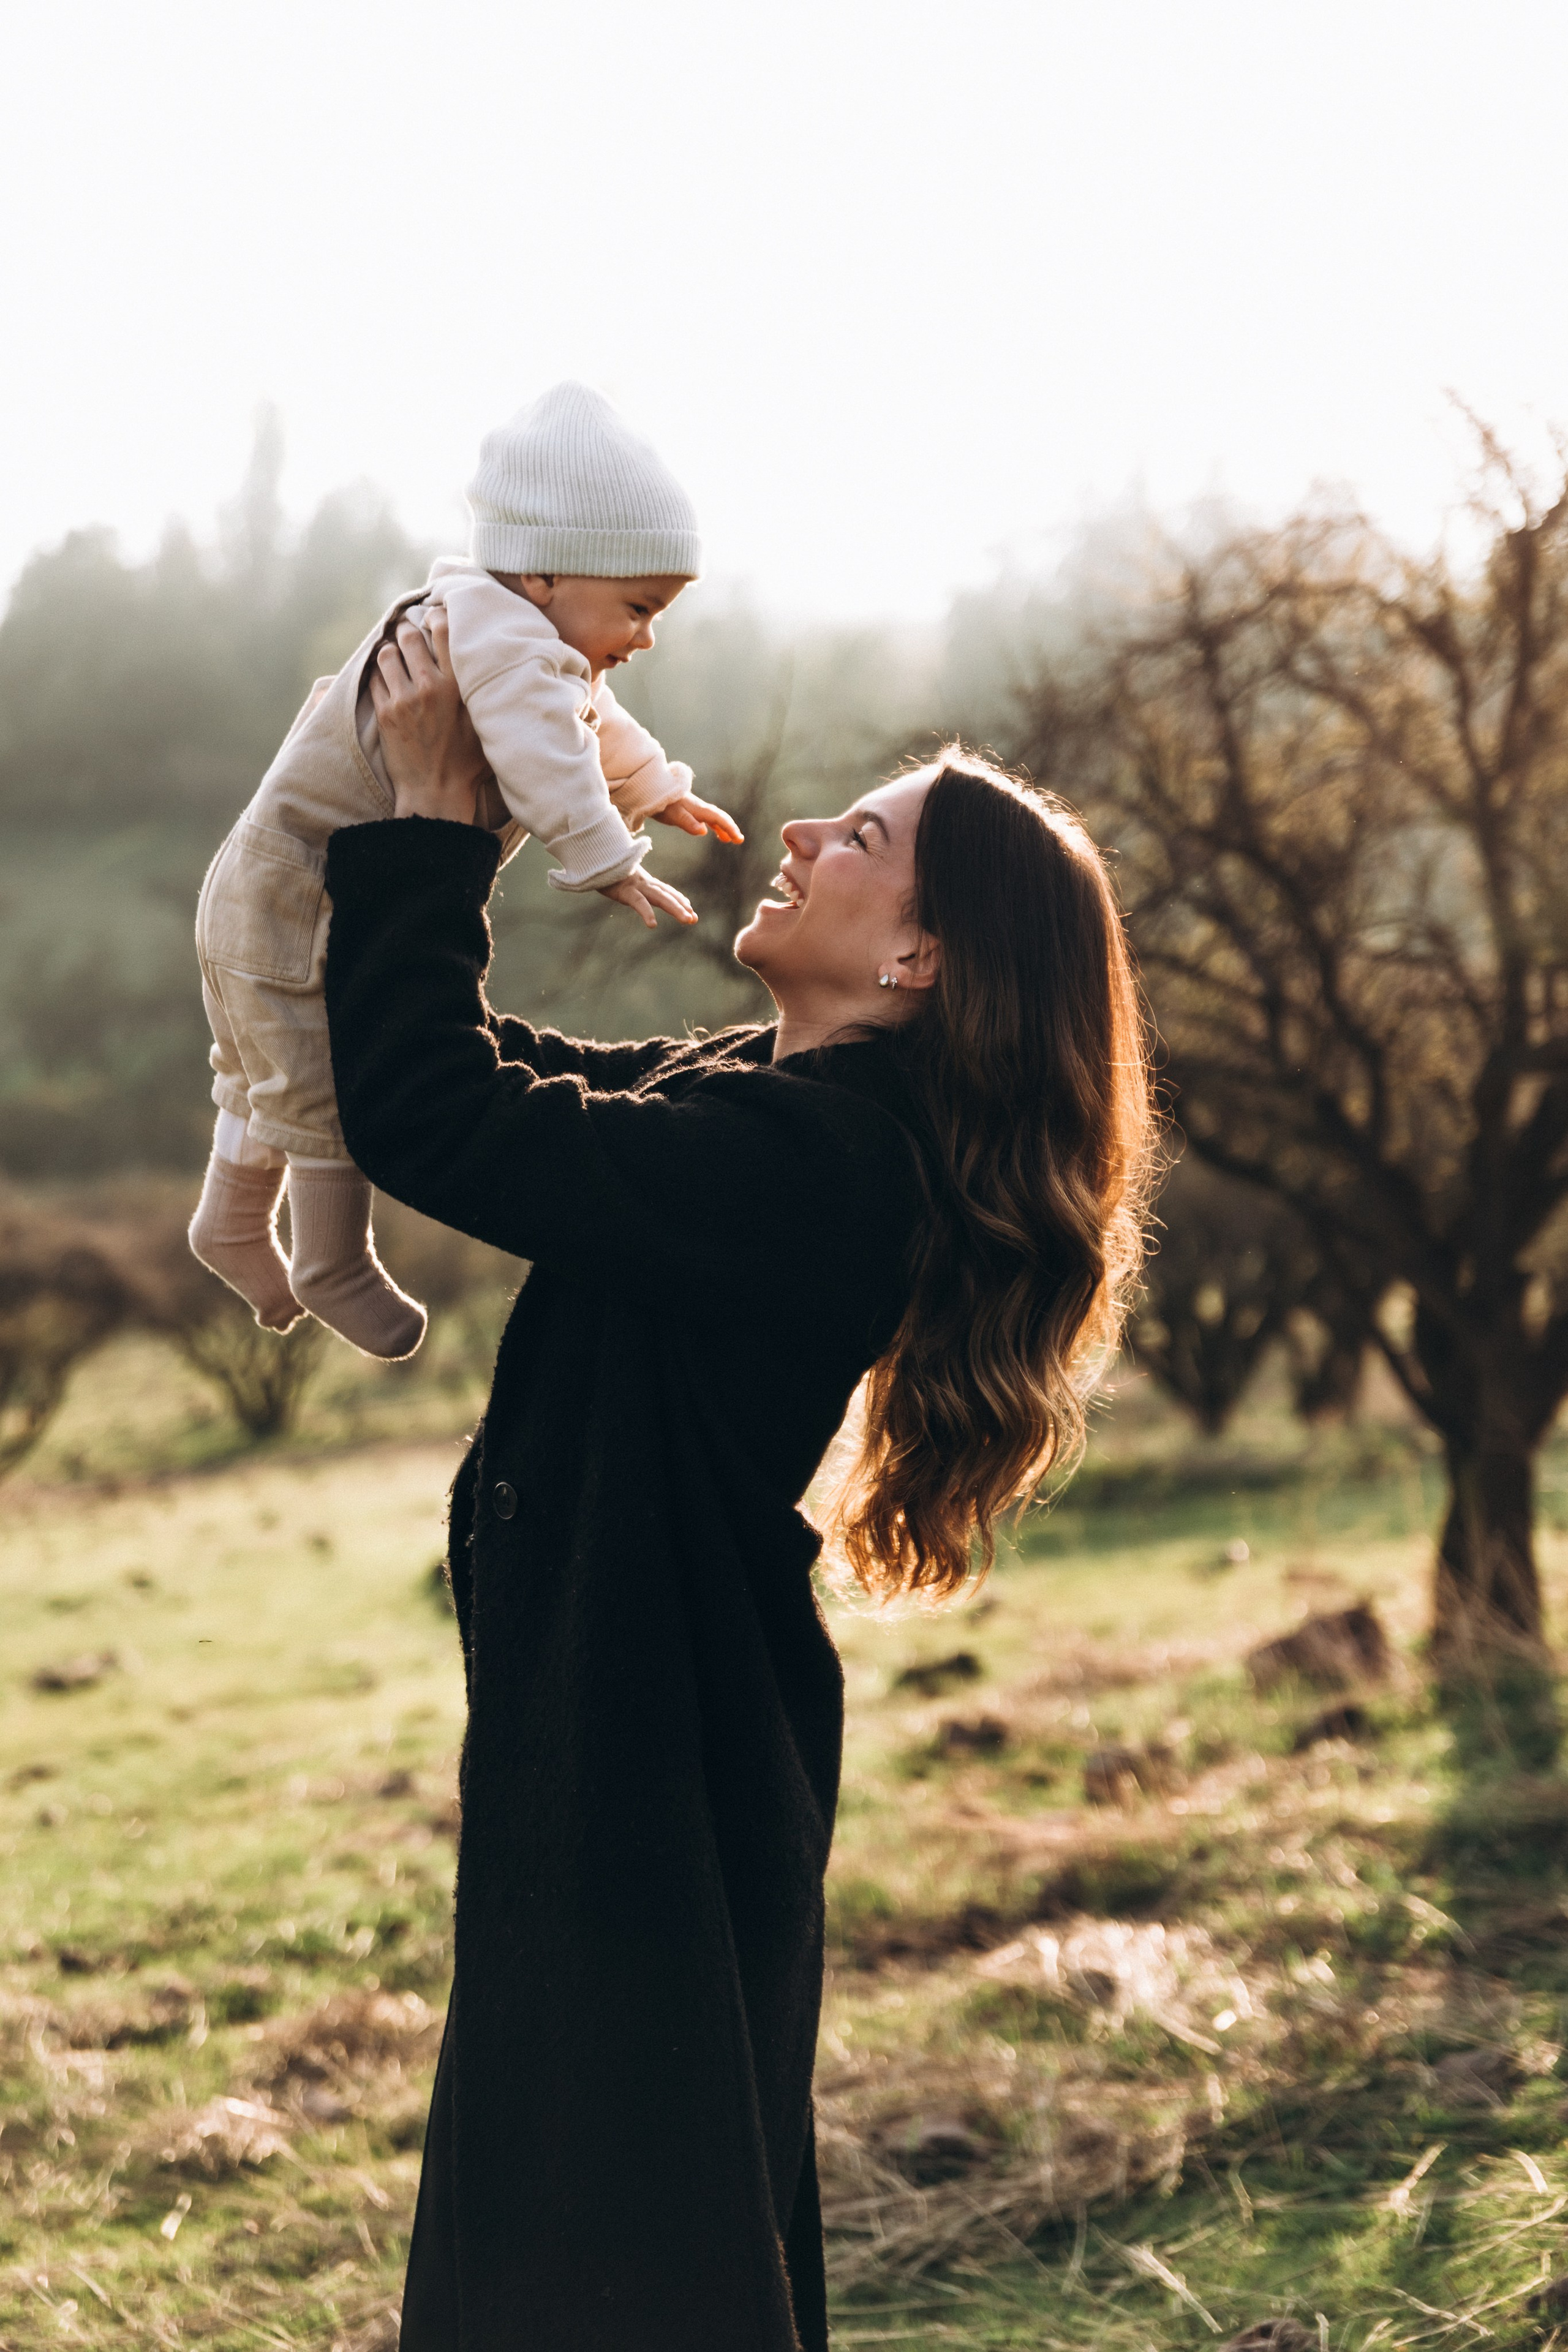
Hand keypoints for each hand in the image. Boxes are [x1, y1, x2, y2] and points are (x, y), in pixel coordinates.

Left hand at [369, 608, 488, 823]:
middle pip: (409, 636)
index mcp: (458, 686)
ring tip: (396, 657)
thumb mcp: (484, 724)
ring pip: (387, 653)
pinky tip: (387, 679)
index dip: (436, 617)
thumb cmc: (467, 763)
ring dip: (390, 651)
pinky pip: (374, 678)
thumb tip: (486, 665)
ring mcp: (404, 699)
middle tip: (409, 635)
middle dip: (407, 631)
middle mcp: (430, 687)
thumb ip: (480, 692)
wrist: (436, 794)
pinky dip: (379, 674)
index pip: (443, 631)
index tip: (433, 616)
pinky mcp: (385, 713)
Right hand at [597, 869, 698, 929]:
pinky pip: (638, 903)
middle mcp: (642, 882)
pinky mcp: (624, 890)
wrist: (591, 855)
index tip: (689, 906)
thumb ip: (624, 879)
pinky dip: (646, 913)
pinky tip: (652, 924)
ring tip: (688, 919)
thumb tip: (623, 882)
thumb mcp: (616, 874)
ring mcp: (635, 885)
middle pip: (666, 895)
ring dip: (675, 909)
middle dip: (681, 907)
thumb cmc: (602, 865)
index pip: (663, 889)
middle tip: (694, 919)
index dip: (677, 897)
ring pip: (660, 898)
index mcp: (641, 880)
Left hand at [653, 787, 744, 843]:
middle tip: (739, 840)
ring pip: (711, 818)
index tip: (738, 839)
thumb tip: (703, 831)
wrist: (648, 789)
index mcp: (698, 809)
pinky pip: (702, 817)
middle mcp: (698, 807)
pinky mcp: (685, 808)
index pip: (718, 819)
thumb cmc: (661, 803)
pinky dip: (709, 824)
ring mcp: (692, 807)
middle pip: (718, 817)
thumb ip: (688, 822)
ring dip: (721, 828)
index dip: (730, 828)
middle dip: (730, 828)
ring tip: (727, 840)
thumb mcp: (673, 815)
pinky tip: (707, 830)